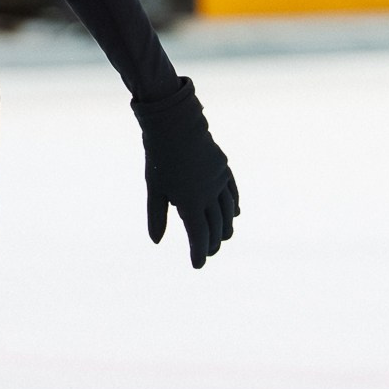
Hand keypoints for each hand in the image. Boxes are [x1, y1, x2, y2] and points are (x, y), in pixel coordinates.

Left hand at [133, 79, 238, 268]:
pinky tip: (234, 214)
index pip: (199, 236)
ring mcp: (219, 181)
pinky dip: (234, 206)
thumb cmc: (160, 157)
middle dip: (213, 243)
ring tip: (224, 237)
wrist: (175, 124)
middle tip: (209, 252)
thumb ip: (156, 216)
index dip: (199, 252)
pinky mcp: (223, 169)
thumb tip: (156, 240)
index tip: (197, 264)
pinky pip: (233, 194)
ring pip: (228, 212)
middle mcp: (209, 195)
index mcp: (190, 203)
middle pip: (216, 227)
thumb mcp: (154, 188)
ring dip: (226, 227)